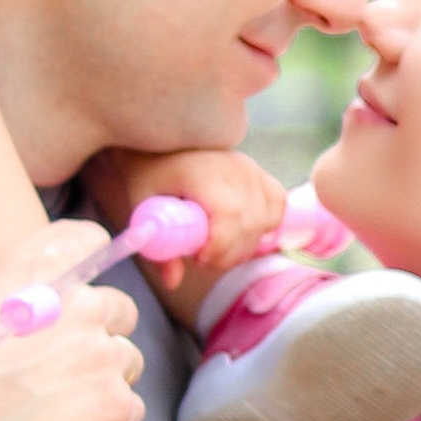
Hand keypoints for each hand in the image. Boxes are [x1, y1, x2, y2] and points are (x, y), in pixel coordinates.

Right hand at [0, 218, 143, 420]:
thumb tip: (11, 282)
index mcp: (38, 272)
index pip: (90, 242)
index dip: (85, 269)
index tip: (76, 293)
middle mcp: (80, 306)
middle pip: (117, 308)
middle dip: (94, 334)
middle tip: (58, 367)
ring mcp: (102, 357)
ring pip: (126, 359)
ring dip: (100, 378)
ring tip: (54, 406)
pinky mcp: (116, 408)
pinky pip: (129, 405)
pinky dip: (104, 420)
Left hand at [82, 145, 287, 326]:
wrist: (161, 139)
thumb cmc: (148, 174)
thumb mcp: (143, 208)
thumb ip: (158, 245)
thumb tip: (173, 281)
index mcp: (201, 173)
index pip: (229, 215)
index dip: (219, 245)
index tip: (198, 258)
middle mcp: (233, 168)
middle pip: (249, 224)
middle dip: (228, 254)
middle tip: (203, 258)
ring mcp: (250, 168)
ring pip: (265, 219)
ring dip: (245, 244)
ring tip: (218, 245)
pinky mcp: (259, 172)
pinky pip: (277, 204)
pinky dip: (265, 225)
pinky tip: (242, 231)